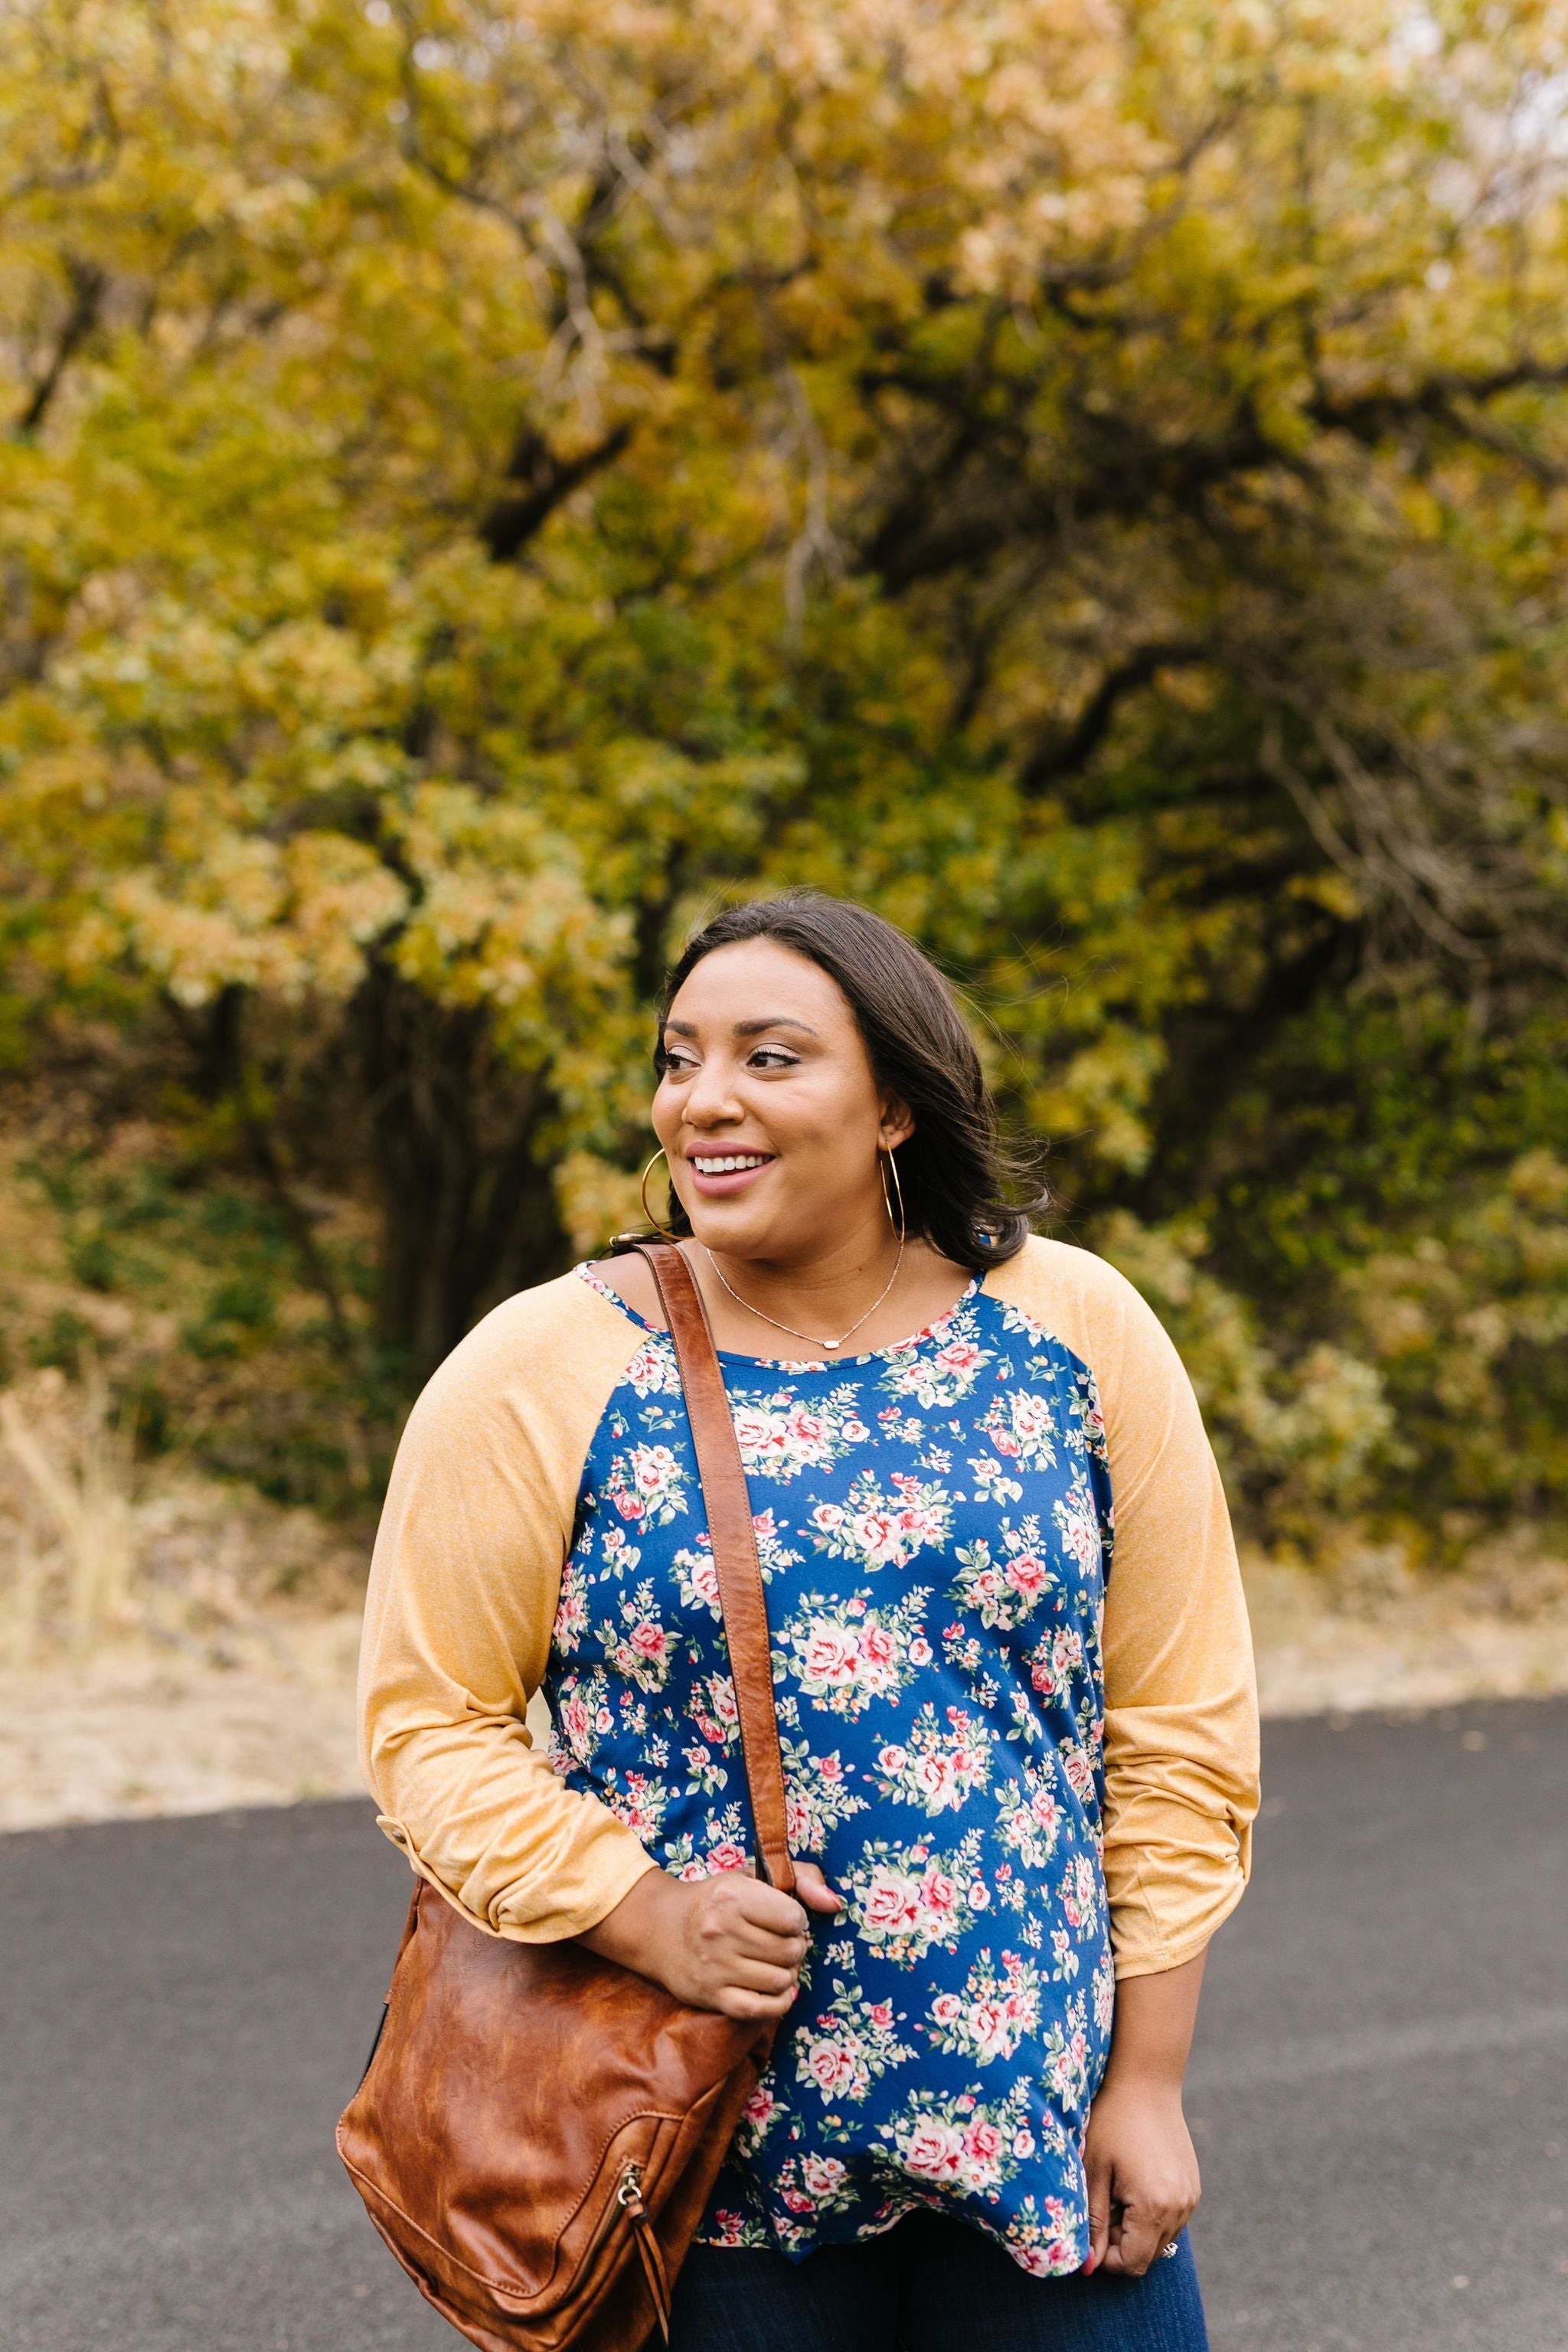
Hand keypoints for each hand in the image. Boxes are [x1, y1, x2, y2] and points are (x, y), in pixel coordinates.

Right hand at [580, 1860, 840, 2020]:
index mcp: (733, 1895)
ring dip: (787, 1974)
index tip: (782, 1919)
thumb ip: (803, 1878)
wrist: (661, 1929)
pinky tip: (776, 1989)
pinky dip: (778, 2002)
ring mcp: (715, 1967)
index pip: (795, 1918)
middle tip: (779, 1943)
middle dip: (794, 1948)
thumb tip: (835, 1904)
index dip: (796, 1920)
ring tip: (774, 1963)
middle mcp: (721, 1931)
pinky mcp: (712, 1996)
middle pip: (791, 1951)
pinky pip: (763, 2009)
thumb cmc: (717, 1900)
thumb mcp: (753, 1876)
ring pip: (781, 1981)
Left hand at [1083, 2077, 1199, 2275]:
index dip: (1105, 2258)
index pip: (1132, 2264)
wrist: (1146, 2082)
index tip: (1090, 2230)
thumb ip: (1092, 2223)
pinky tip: (1133, 2182)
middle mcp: (1180, 2208)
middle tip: (1101, 2204)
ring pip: (1160, 2239)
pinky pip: (1171, 2219)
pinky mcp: (1193, 2187)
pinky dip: (1150, 2214)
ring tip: (1117, 2189)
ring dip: (1135, 2229)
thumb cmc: (1113, 2121)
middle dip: (1120, 2242)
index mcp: (1154, 2207)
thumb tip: (1089, 2267)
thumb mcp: (1094, 2171)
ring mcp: (1190, 2198)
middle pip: (1147, 2256)